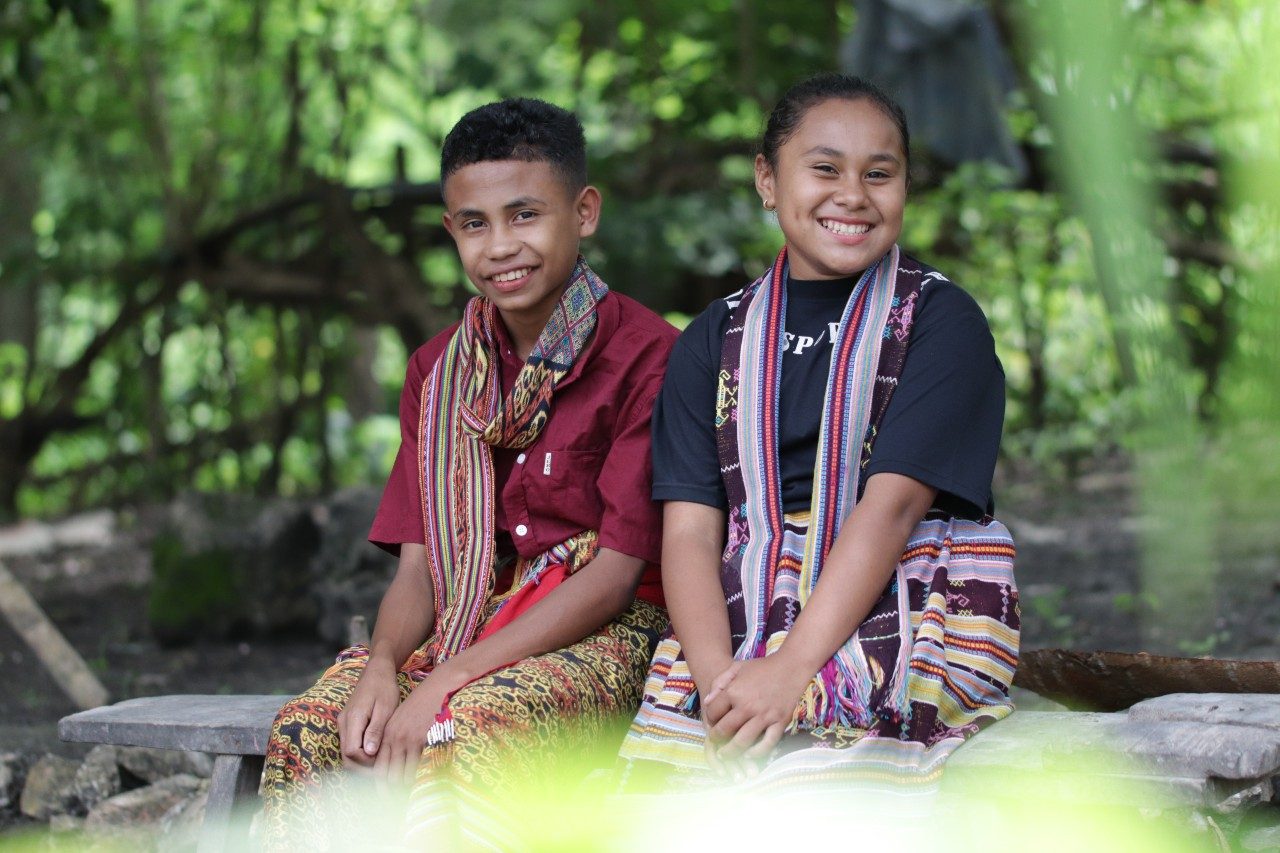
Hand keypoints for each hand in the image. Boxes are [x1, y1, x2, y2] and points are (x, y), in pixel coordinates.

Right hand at [338, 660, 400, 768]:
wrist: (376, 671)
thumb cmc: (384, 688)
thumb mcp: (385, 708)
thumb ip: (375, 730)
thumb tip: (369, 753)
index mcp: (353, 719)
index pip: (352, 752)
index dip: (366, 762)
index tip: (382, 762)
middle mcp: (343, 723)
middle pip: (346, 756)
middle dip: (362, 769)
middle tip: (382, 773)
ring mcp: (343, 724)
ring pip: (346, 753)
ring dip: (361, 763)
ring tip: (381, 767)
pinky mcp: (347, 724)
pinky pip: (350, 745)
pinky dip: (360, 755)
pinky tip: (376, 756)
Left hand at [374, 666, 465, 786]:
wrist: (437, 689)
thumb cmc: (420, 705)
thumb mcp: (400, 720)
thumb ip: (393, 740)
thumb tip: (390, 762)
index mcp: (386, 735)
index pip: (377, 768)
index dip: (380, 785)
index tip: (385, 796)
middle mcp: (393, 739)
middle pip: (386, 775)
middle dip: (390, 791)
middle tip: (395, 802)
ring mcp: (407, 740)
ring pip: (401, 774)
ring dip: (405, 786)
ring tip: (409, 794)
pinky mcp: (421, 739)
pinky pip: (417, 766)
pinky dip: (418, 777)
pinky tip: (422, 781)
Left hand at [706, 654, 812, 769]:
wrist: (791, 666)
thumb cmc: (761, 667)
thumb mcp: (736, 668)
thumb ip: (719, 683)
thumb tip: (707, 702)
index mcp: (734, 692)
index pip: (714, 713)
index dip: (710, 719)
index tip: (713, 722)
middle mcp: (747, 706)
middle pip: (725, 730)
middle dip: (716, 738)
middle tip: (715, 742)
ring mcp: (764, 716)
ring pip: (742, 741)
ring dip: (731, 751)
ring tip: (725, 754)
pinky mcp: (779, 722)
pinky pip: (767, 744)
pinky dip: (757, 753)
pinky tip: (749, 756)